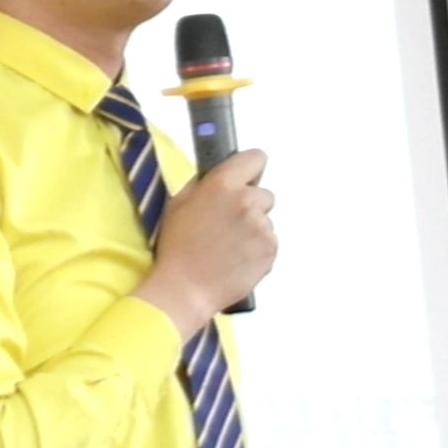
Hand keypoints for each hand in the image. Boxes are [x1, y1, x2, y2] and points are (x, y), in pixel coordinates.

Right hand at [138, 148, 275, 332]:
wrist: (185, 289)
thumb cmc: (177, 247)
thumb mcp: (179, 203)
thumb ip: (204, 183)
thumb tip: (221, 172)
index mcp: (222, 184)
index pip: (256, 158)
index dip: (250, 170)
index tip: (245, 181)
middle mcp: (246, 201)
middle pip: (264, 194)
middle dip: (251, 205)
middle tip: (227, 224)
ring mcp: (262, 227)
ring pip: (265, 221)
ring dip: (253, 230)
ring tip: (228, 247)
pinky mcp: (270, 250)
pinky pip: (269, 242)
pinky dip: (257, 249)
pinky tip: (236, 259)